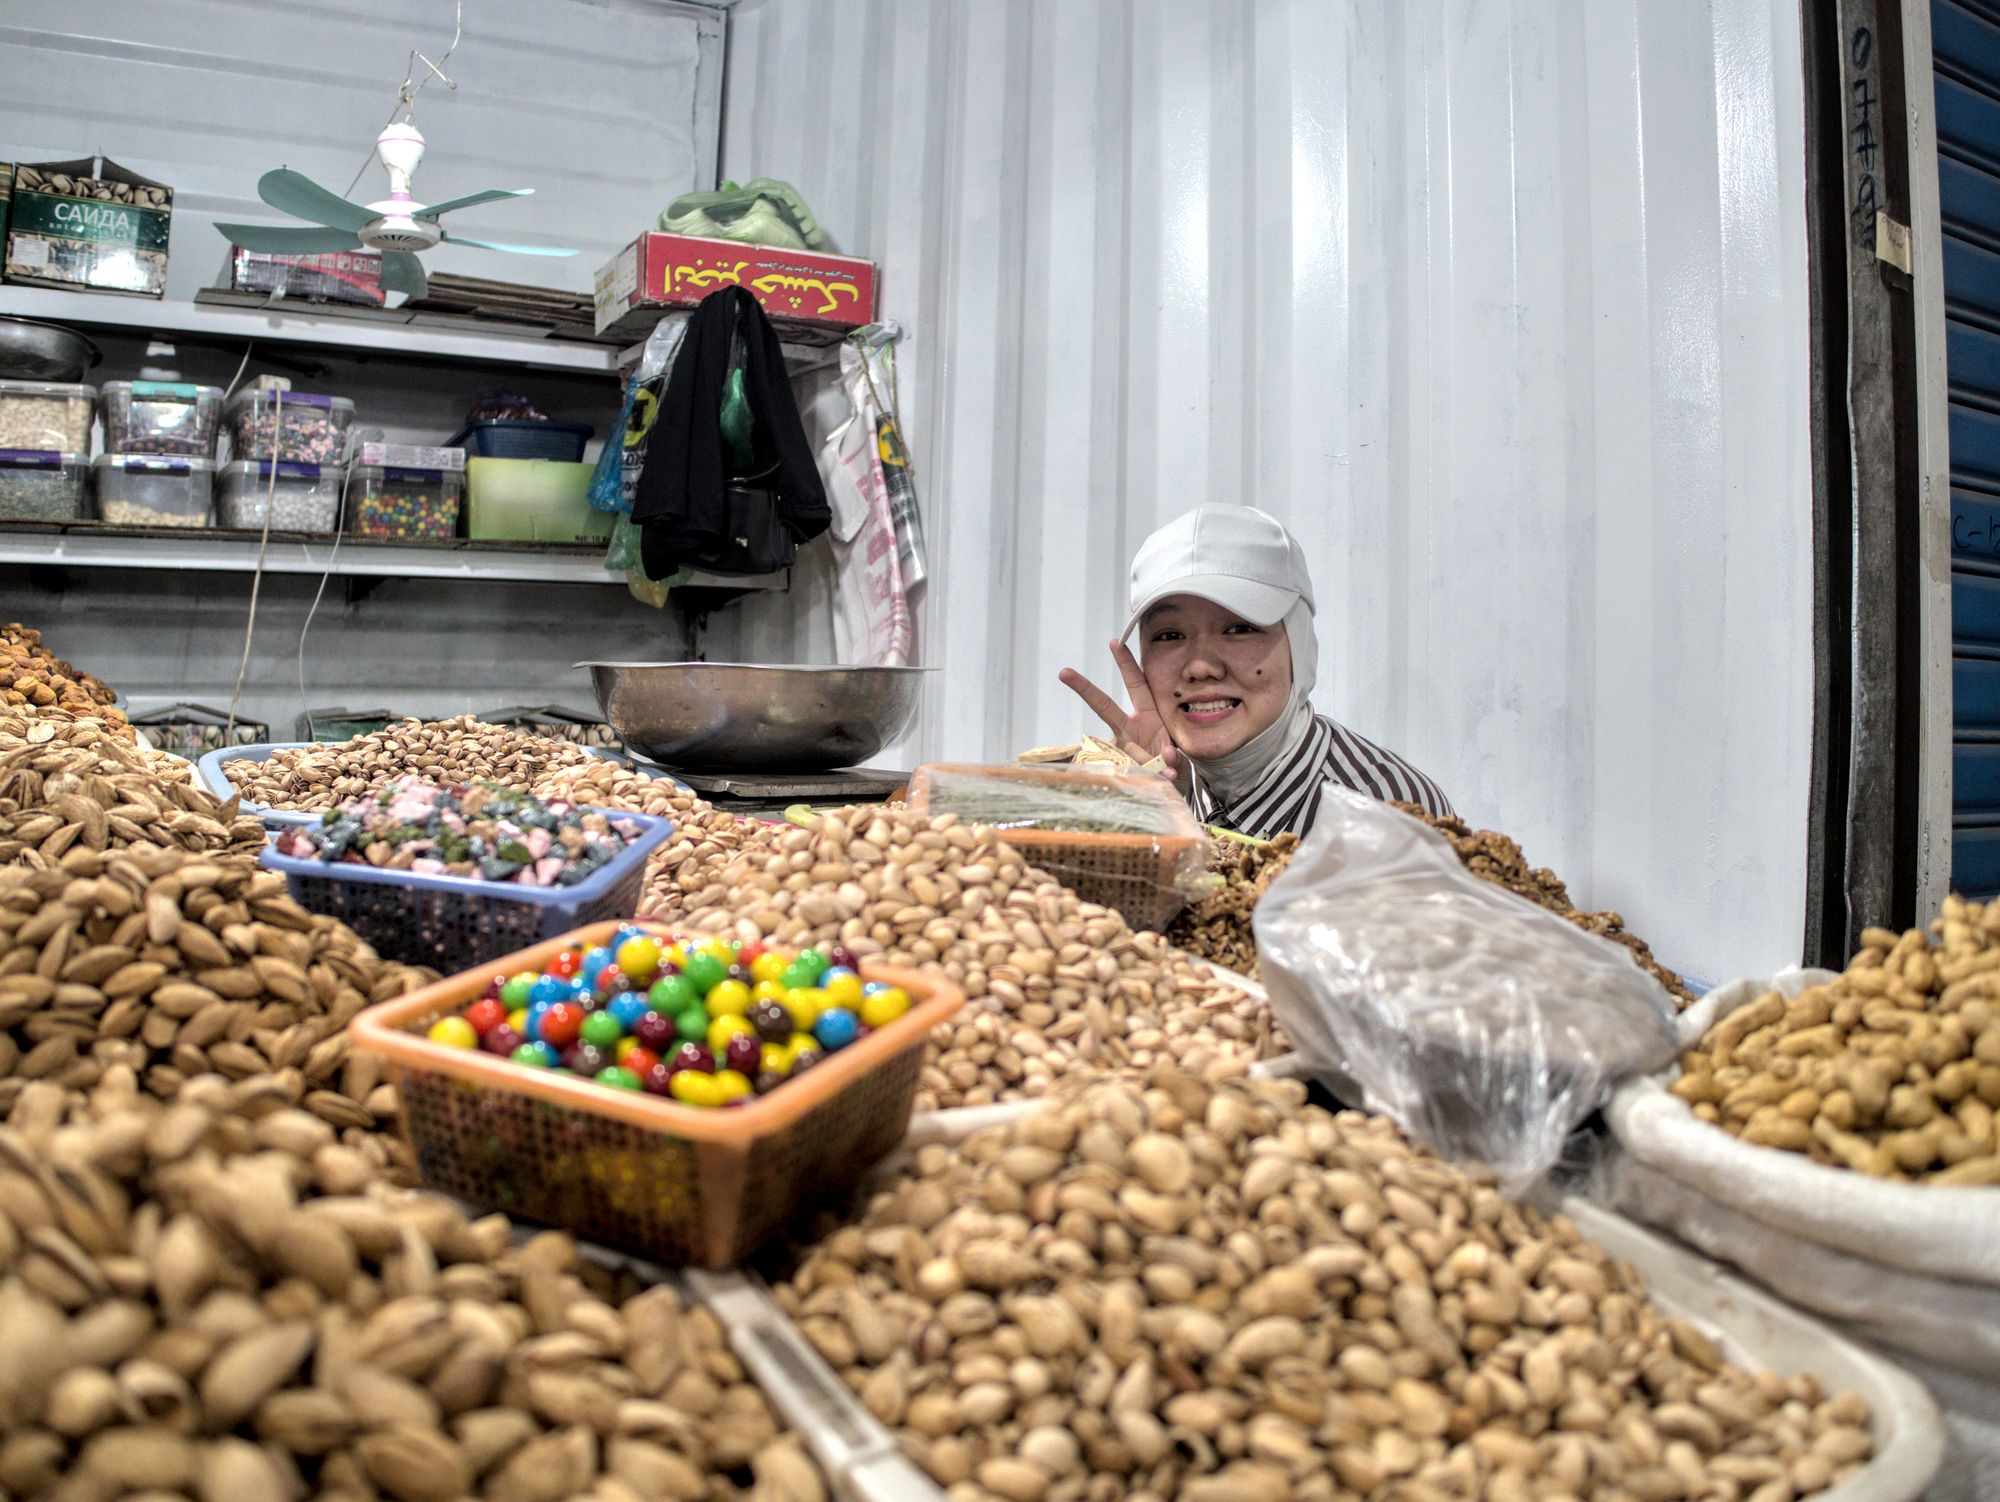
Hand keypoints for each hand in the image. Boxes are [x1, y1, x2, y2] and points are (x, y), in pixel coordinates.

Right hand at [1059, 640, 1184, 786]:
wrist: (1173, 782)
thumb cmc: (1172, 758)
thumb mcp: (1177, 750)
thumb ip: (1171, 755)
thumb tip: (1165, 758)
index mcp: (1145, 715)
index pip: (1134, 684)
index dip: (1126, 664)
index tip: (1115, 641)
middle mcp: (1129, 729)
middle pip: (1105, 706)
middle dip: (1086, 689)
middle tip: (1065, 672)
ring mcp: (1124, 749)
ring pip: (1129, 750)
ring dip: (1151, 761)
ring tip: (1168, 769)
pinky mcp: (1124, 768)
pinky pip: (1141, 771)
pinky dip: (1159, 774)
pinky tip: (1167, 776)